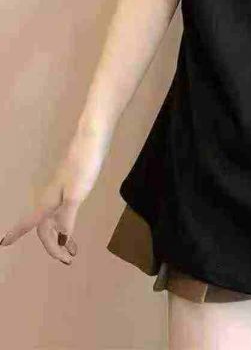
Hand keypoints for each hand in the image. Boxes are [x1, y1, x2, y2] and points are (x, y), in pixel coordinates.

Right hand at [0, 130, 107, 264]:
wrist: (93, 140)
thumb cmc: (83, 165)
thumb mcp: (76, 195)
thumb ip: (67, 219)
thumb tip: (60, 242)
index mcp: (49, 201)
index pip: (31, 224)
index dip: (17, 233)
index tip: (2, 243)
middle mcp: (52, 198)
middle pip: (45, 228)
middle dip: (53, 246)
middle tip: (67, 260)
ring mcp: (62, 191)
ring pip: (55, 220)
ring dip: (62, 237)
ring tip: (74, 251)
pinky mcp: (72, 185)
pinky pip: (64, 212)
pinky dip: (67, 224)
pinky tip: (74, 226)